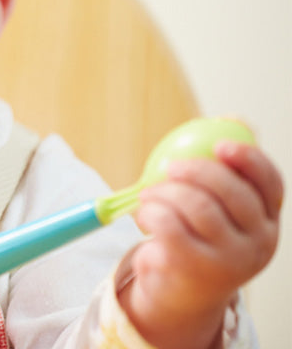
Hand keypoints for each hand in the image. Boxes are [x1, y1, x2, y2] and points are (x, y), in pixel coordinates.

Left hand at [122, 141, 282, 348]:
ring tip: (148, 195)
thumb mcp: (217, 210)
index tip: (221, 145)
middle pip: (231, 193)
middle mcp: (258, 243)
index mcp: (267, 221)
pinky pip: (170, 225)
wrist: (180, 295)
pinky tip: (144, 215)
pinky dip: (151, 212)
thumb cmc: (196, 239)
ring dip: (164, 192)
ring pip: (197, 206)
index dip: (250, 161)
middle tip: (169, 167)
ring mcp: (230, 260)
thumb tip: (234, 119)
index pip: (271, 185)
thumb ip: (224, 170)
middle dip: (195, 171)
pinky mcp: (196, 270)